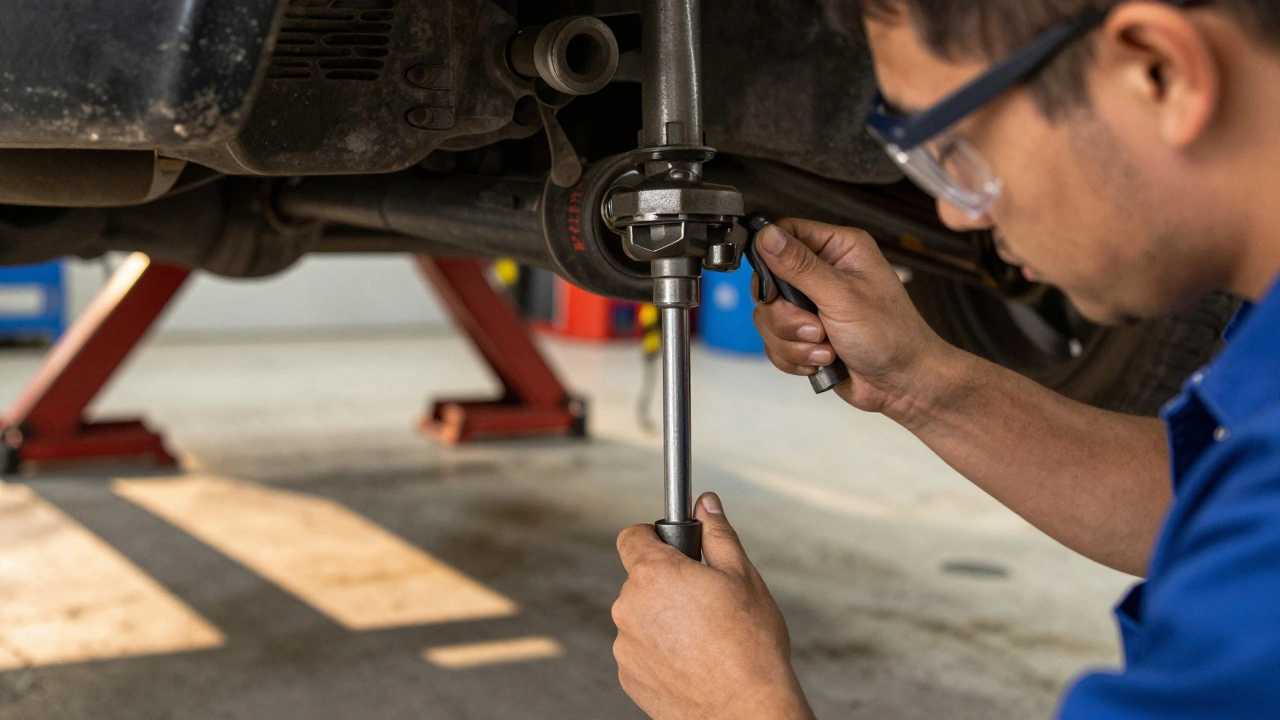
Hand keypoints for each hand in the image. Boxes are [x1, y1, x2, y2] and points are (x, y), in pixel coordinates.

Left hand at [612, 493, 813, 719]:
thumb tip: (707, 503)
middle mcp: (629, 608)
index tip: (671, 546)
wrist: (746, 711)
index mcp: (654, 575)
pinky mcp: (628, 677)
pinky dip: (660, 652)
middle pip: (639, 579)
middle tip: (704, 600)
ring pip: (641, 617)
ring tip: (703, 638)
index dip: (652, 536)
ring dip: (662, 620)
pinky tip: (692, 661)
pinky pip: (640, 651)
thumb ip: (717, 534)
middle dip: (667, 583)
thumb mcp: (742, 577)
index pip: (631, 536)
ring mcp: (625, 646)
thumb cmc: (750, 644)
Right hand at [752, 218, 947, 418]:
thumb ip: (801, 266)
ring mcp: (812, 305)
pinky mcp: (804, 334)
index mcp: (839, 250)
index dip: (771, 258)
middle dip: (786, 315)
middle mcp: (823, 273)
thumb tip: (768, 236)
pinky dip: (795, 357)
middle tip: (816, 327)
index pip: (785, 234)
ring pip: (769, 317)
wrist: (903, 383)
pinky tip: (823, 360)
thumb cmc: (892, 335)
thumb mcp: (843, 296)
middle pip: (769, 282)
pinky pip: (775, 342)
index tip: (775, 286)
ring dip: (794, 341)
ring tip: (827, 348)